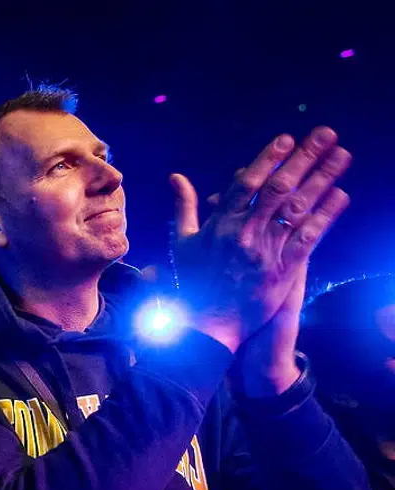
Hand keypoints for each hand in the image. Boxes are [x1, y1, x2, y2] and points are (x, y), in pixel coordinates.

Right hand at [169, 127, 350, 355]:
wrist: (208, 325)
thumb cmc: (194, 282)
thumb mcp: (183, 242)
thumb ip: (184, 207)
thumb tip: (176, 177)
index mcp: (219, 224)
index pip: (245, 183)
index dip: (267, 159)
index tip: (287, 139)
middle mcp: (244, 233)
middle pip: (278, 188)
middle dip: (304, 158)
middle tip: (326, 134)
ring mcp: (266, 251)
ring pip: (298, 208)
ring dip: (323, 178)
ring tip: (342, 155)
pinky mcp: (284, 270)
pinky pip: (309, 237)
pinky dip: (326, 216)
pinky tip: (342, 195)